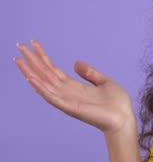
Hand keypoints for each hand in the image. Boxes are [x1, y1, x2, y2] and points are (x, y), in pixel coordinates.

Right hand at [14, 40, 134, 134]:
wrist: (123, 118)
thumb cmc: (116, 103)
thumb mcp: (104, 82)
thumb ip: (90, 73)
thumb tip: (76, 62)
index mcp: (75, 86)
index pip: (54, 70)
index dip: (43, 57)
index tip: (34, 44)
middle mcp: (67, 92)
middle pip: (45, 74)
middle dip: (32, 61)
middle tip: (19, 46)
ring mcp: (67, 100)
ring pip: (44, 83)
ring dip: (30, 72)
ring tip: (19, 60)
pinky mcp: (70, 107)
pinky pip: (52, 96)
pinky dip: (41, 88)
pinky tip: (31, 78)